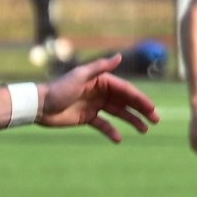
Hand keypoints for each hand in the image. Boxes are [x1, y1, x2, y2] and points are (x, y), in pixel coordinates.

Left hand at [38, 55, 156, 141]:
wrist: (40, 105)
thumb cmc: (59, 89)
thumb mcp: (80, 76)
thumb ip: (100, 67)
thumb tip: (119, 57)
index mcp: (101, 81)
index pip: (126, 90)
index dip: (140, 100)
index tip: (152, 109)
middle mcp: (100, 92)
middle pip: (125, 102)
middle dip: (141, 110)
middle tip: (156, 120)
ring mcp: (95, 105)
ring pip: (118, 113)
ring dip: (132, 121)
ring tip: (144, 130)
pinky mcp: (87, 118)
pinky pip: (104, 125)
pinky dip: (111, 131)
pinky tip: (119, 139)